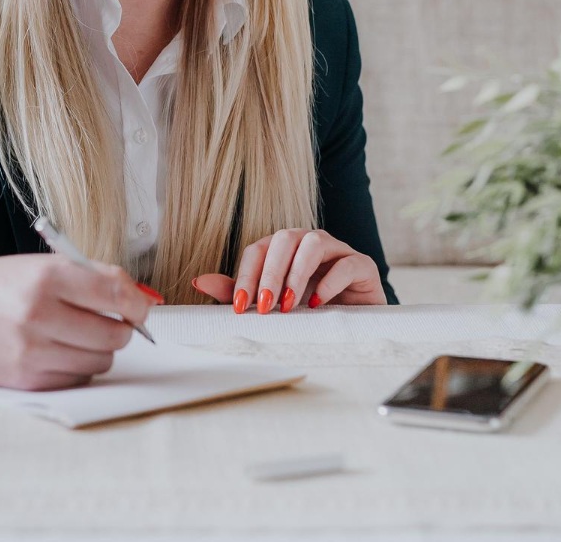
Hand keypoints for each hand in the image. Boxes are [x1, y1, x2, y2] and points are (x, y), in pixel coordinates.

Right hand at [0, 255, 160, 389]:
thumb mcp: (40, 265)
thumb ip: (92, 278)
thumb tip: (141, 300)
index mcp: (46, 277)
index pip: (116, 295)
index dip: (138, 304)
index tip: (140, 307)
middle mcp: (38, 315)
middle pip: (115, 334)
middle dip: (120, 328)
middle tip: (107, 320)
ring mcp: (30, 352)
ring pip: (100, 360)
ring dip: (97, 349)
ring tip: (75, 333)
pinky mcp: (25, 380)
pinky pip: (76, 379)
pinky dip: (76, 366)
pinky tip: (56, 350)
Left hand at [191, 228, 386, 312]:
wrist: (355, 320)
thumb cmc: (309, 309)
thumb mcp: (270, 303)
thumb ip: (238, 292)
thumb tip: (199, 281)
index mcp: (283, 249)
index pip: (257, 250)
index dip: (245, 276)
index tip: (240, 307)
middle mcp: (307, 242)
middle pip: (284, 240)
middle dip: (269, 274)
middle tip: (263, 306)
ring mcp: (337, 250)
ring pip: (313, 243)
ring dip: (296, 274)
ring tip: (289, 305)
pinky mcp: (361, 265)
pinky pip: (346, 263)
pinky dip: (330, 282)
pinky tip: (317, 303)